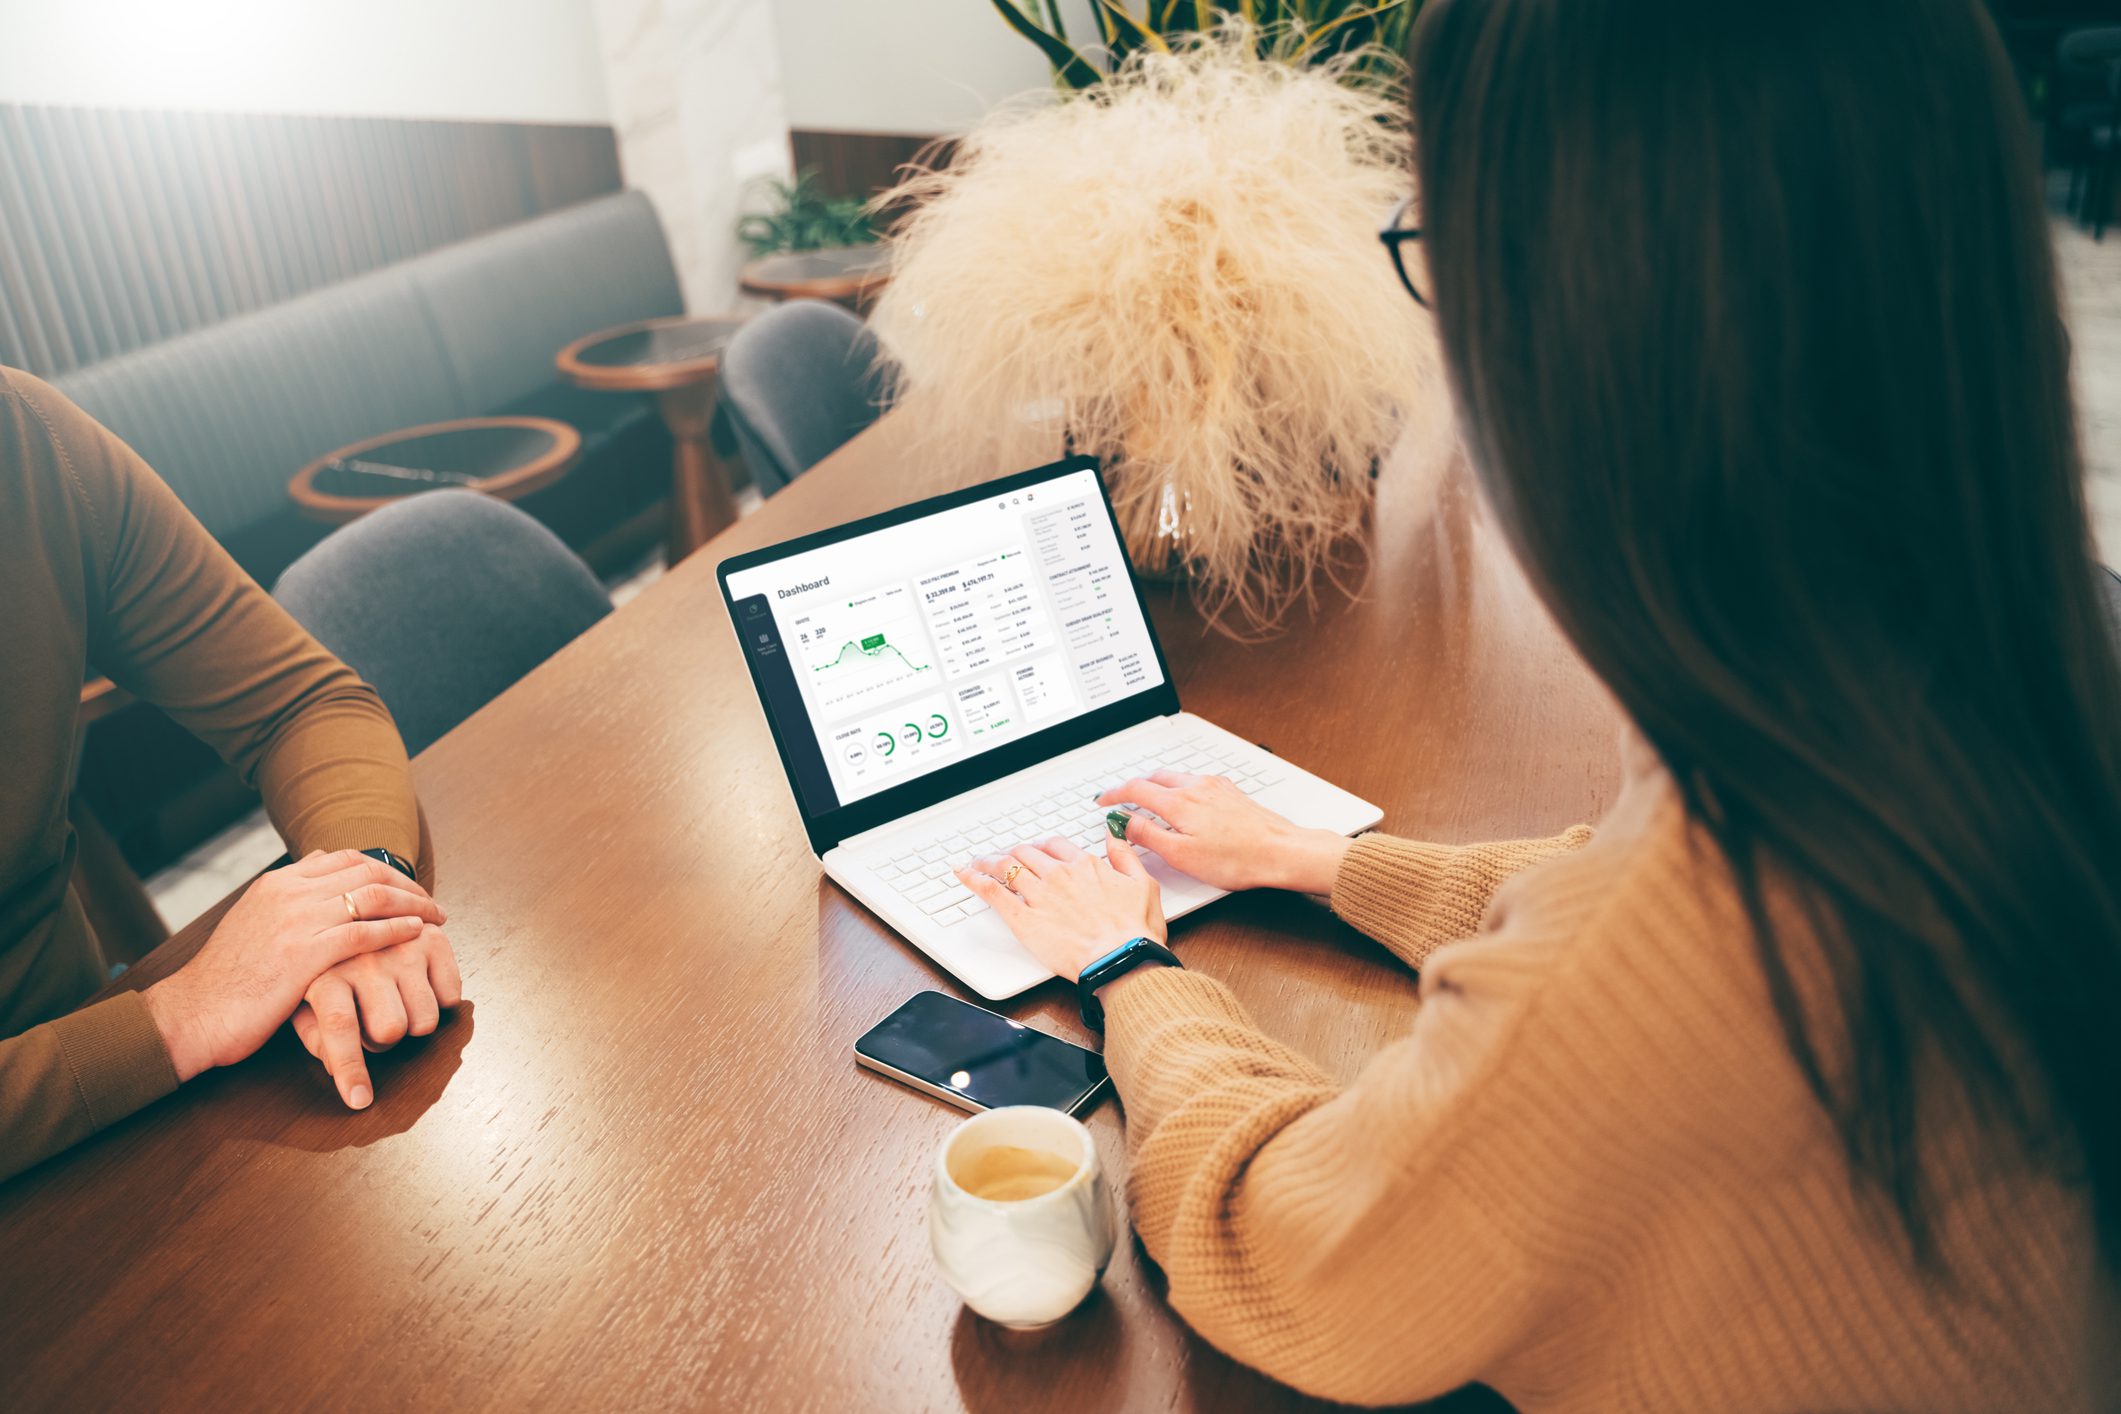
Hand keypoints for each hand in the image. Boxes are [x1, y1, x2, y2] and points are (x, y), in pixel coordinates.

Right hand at [142, 850, 447, 1091]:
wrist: (191, 1015)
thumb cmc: (226, 979)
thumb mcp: (252, 923)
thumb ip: (286, 898)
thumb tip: (320, 867)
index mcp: (276, 883)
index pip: (345, 858)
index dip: (385, 869)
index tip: (407, 886)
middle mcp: (288, 893)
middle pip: (366, 870)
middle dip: (407, 883)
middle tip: (431, 901)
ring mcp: (296, 921)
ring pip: (371, 896)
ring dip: (412, 903)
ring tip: (435, 916)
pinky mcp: (303, 954)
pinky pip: (363, 932)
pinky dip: (396, 929)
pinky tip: (416, 934)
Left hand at [292, 923, 463, 1109]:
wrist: (353, 910)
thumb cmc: (325, 966)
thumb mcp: (303, 998)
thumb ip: (314, 1034)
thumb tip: (337, 1067)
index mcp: (326, 972)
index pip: (340, 1027)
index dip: (351, 1069)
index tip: (359, 1101)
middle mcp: (365, 956)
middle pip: (390, 1030)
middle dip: (384, 1039)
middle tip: (373, 1023)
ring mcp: (402, 945)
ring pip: (425, 1019)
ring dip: (414, 1022)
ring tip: (397, 1002)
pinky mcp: (433, 938)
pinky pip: (451, 995)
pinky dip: (440, 999)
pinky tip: (420, 983)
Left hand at [957, 836, 1165, 982]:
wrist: (1121, 960)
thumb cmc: (1134, 932)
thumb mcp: (1143, 884)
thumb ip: (1126, 855)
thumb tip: (1116, 832)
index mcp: (1086, 866)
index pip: (1055, 845)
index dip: (1041, 846)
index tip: (1035, 851)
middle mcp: (1060, 875)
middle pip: (1027, 853)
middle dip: (1013, 853)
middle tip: (1004, 858)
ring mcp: (1040, 895)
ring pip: (1007, 866)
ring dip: (989, 861)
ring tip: (978, 862)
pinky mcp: (1024, 919)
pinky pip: (993, 892)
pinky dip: (975, 879)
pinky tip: (964, 874)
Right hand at [1098, 771, 1351, 894]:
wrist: (1281, 851)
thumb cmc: (1237, 859)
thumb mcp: (1182, 856)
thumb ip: (1149, 836)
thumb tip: (1125, 823)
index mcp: (1179, 802)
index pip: (1135, 789)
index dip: (1113, 795)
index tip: (1103, 802)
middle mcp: (1196, 787)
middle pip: (1155, 778)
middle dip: (1134, 787)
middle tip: (1122, 801)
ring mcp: (1215, 787)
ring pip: (1176, 778)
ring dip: (1157, 786)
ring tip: (1150, 802)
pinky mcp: (1231, 793)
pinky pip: (1196, 782)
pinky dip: (1180, 788)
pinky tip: (1186, 804)